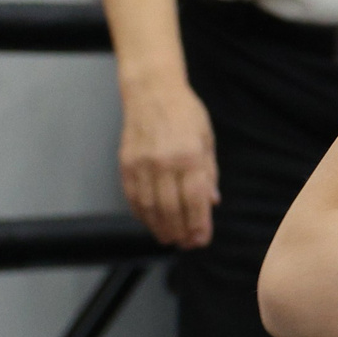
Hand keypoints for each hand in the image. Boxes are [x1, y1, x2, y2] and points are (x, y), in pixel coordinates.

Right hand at [119, 74, 218, 247]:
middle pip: (171, 208)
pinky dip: (141, 214)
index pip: (194, 200)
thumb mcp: (207, 140)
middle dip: (180, 231)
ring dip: (159, 227)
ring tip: (169, 238)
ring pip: (149, 207)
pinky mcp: (125, 164)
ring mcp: (141, 164)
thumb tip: (212, 203)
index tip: (201, 239)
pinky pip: (132, 196)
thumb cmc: (186, 113)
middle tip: (186, 244)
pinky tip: (150, 222)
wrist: (152, 92)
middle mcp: (164, 162)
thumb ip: (209, 173)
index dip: (198, 224)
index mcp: (190, 156)